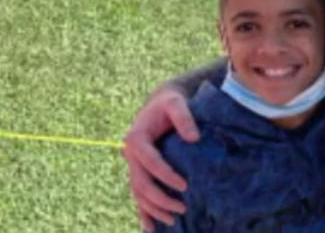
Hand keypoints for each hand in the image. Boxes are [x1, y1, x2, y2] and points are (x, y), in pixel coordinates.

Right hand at [122, 86, 199, 231]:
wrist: (160, 105)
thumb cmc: (170, 104)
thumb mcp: (177, 103)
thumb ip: (184, 117)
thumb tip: (193, 138)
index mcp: (136, 138)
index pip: (150, 161)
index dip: (165, 175)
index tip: (184, 185)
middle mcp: (130, 155)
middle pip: (141, 183)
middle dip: (160, 198)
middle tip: (182, 207)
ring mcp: (133, 166)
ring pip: (138, 194)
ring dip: (153, 209)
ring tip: (173, 220)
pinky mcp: (139, 173)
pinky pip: (138, 196)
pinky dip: (143, 212)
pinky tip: (151, 227)